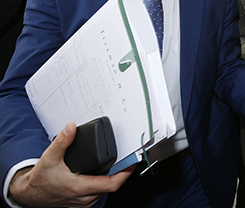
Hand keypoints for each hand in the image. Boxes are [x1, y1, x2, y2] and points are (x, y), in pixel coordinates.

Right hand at [8, 122, 132, 207]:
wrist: (29, 194)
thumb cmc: (40, 180)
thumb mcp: (49, 158)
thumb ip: (62, 142)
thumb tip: (71, 128)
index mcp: (79, 187)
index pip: (111, 184)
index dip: (125, 174)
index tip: (132, 163)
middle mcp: (84, 198)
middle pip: (112, 187)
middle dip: (121, 173)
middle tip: (128, 160)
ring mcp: (83, 202)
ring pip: (106, 191)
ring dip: (113, 179)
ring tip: (120, 165)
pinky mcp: (82, 202)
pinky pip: (99, 194)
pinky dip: (104, 184)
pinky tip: (106, 174)